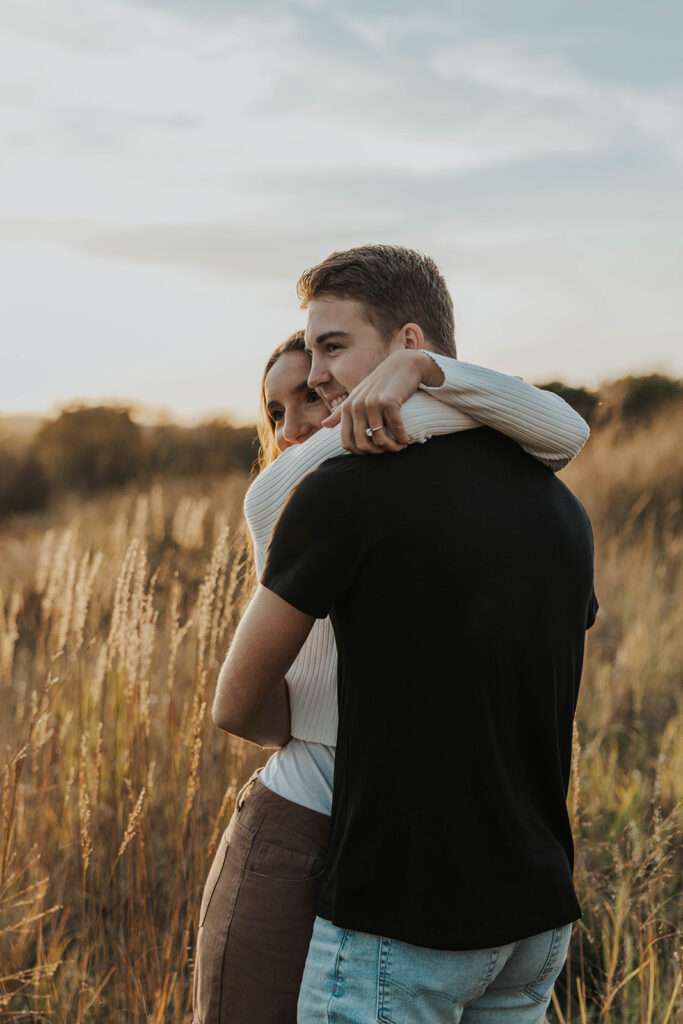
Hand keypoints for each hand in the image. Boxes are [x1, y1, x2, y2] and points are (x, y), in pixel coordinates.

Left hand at [322, 349, 444, 453]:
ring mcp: (371, 403)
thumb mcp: (358, 396)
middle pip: (363, 444)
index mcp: (347, 408)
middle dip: (378, 453)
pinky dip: (403, 437)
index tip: (375, 451)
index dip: (361, 453)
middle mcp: (356, 406)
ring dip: (393, 447)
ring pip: (379, 439)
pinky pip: (395, 429)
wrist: (403, 364)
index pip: (347, 443)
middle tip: (391, 450)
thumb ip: (340, 412)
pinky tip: (407, 439)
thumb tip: (324, 425)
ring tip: (401, 445)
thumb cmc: (381, 383)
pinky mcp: (388, 401)